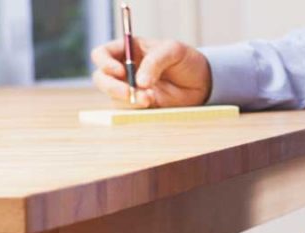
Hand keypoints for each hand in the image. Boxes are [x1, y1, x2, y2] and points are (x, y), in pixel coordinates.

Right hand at [91, 38, 211, 108]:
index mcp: (127, 50)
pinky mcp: (139, 105)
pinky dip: (137, 109)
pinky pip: (129, 110)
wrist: (202, 81)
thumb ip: (155, 62)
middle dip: (111, 86)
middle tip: (129, 92)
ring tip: (150, 98)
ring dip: (128, 100)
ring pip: (113, 97)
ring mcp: (130, 88)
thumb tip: (139, 83)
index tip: (120, 71)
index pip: (102, 54)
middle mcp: (124, 69)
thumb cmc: (186, 60)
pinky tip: (154, 103)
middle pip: (101, 78)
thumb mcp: (173, 51)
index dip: (105, 62)